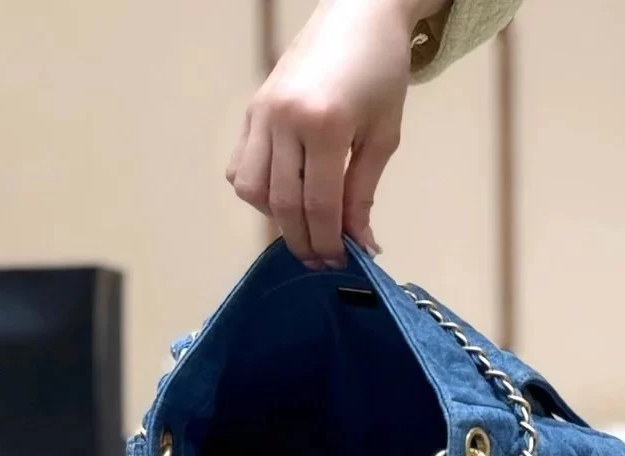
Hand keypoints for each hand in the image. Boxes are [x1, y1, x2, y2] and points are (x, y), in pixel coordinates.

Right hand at [226, 0, 445, 268]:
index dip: (328, 241)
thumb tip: (360, 243)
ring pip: (252, 189)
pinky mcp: (251, 110)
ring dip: (275, 217)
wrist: (358, 15)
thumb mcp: (383, 135)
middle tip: (321, 261)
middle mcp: (284, 120)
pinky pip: (241, 166)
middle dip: (302, 240)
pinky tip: (283, 194)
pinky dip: (257, 191)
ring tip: (303, 224)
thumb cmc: (381, 72)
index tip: (340, 262)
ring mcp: (262, 114)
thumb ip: (363, 192)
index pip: (319, 204)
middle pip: (282, 203)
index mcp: (325, 124)